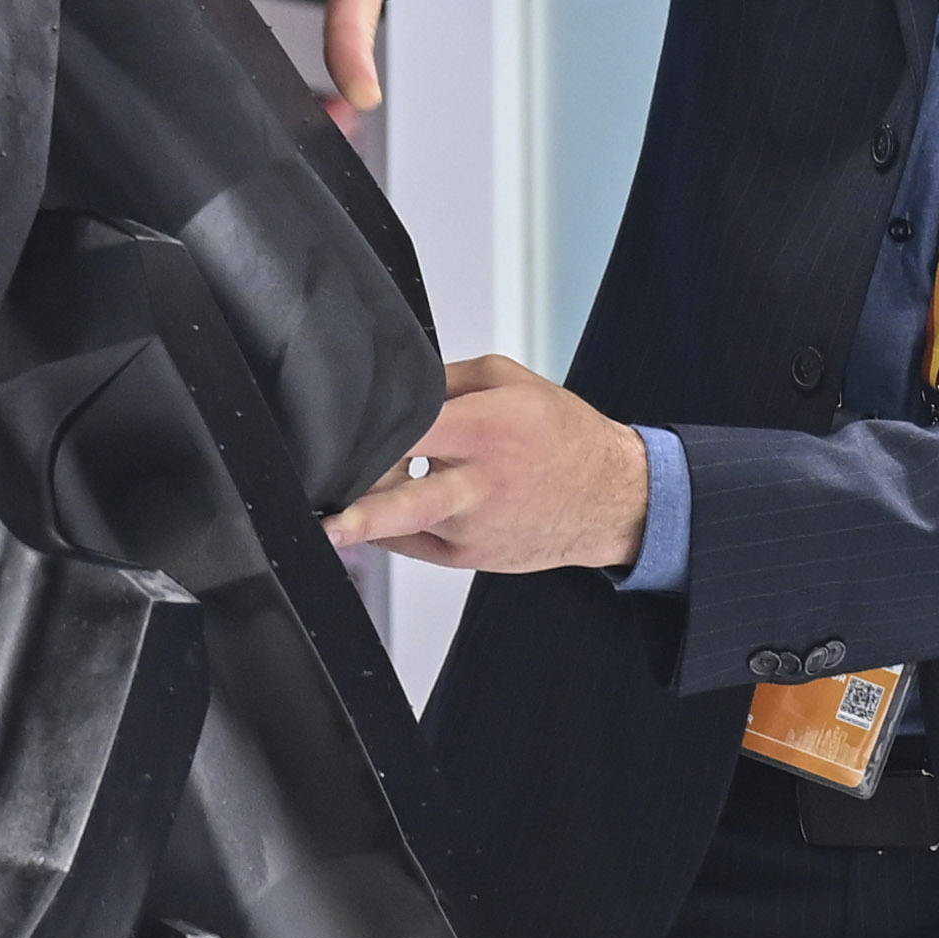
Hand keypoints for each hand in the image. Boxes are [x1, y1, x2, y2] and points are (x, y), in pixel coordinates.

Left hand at [323, 352, 645, 577]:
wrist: (612, 497)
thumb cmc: (565, 438)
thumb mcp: (512, 382)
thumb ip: (448, 380)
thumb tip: (398, 389)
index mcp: (489, 431)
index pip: (417, 431)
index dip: (375, 433)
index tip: (339, 435)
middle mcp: (479, 486)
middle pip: (405, 503)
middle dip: (359, 514)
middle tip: (326, 518)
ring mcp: (473, 529)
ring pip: (400, 522)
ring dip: (376, 500)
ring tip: (383, 478)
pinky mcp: (469, 557)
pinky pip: (413, 542)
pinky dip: (398, 522)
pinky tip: (413, 496)